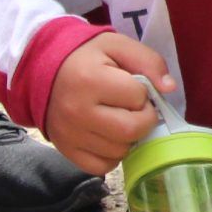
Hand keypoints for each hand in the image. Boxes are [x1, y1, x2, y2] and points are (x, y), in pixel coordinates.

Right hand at [44, 30, 175, 176]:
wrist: (42, 72)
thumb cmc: (85, 58)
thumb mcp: (117, 45)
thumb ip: (148, 61)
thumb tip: (169, 88)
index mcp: (89, 80)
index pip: (138, 98)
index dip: (142, 92)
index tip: (131, 86)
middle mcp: (76, 112)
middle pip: (131, 130)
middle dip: (143, 119)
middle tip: (134, 108)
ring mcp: (69, 135)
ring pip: (120, 151)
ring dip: (128, 137)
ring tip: (118, 118)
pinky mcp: (66, 151)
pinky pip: (102, 166)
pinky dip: (112, 155)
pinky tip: (108, 135)